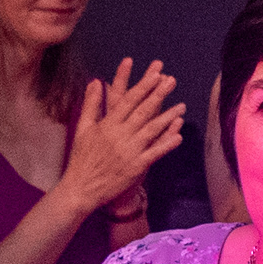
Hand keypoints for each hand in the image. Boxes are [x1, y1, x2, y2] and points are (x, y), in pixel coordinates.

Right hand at [59, 61, 186, 216]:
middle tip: (171, 81)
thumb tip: (95, 81)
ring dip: (168, 117)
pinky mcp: (136, 167)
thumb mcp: (83, 128)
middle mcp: (119, 135)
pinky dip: (167, 144)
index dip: (143, 86)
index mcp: (107, 125)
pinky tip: (178, 135)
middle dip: (158, 94)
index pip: (128, 100)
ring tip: (181, 106)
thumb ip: (91, 103)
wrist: (81, 188)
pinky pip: (154, 153)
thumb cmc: (81, 158)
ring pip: (152, 130)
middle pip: (142, 111)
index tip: (155, 75)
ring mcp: (129, 151)